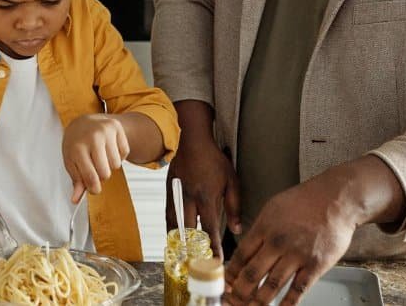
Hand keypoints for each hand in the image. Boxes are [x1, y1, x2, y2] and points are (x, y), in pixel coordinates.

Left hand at [62, 114, 129, 202]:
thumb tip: (76, 199)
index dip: (94, 188)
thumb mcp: (71, 161)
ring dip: (110, 165)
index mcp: (77, 148)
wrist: (83, 121)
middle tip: (95, 168)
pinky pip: (125, 153)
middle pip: (105, 173)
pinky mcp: (117, 127)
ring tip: (101, 156)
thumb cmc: (76, 143)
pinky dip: (118, 155)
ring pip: (116, 164)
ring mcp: (106, 130)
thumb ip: (76, 180)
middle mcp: (92, 137)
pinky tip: (108, 148)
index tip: (95, 190)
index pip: (90, 177)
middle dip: (101, 176)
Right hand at [165, 113, 240, 256]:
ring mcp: (176, 195)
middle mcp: (189, 198)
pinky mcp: (169, 191)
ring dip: (178, 241)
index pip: (210, 227)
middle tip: (195, 264)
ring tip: (180, 257)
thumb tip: (237, 228)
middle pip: (188, 230)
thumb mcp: (231, 181)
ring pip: (174, 224)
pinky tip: (173, 237)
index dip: (213, 246)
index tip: (216, 261)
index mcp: (206, 196)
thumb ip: (234, 206)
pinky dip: (170, 228)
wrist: (193, 141)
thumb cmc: (214, 159)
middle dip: (192, 249)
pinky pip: (168, 213)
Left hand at [223, 177, 356, 305]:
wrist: (336, 199)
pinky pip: (298, 289)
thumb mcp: (273, 208)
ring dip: (258, 301)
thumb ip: (259, 229)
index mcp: (264, 228)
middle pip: (252, 274)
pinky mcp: (316, 265)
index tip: (226, 284)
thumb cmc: (305, 201)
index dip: (231, 274)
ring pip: (272, 285)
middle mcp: (277, 243)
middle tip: (233, 302)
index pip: (241, 256)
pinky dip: (287, 303)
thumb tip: (246, 249)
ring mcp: (297, 255)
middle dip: (239, 292)